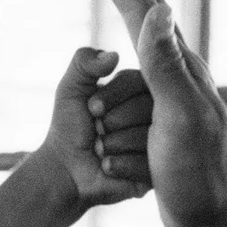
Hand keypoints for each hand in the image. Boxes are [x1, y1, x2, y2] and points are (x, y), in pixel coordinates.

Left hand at [29, 47, 153, 209]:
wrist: (65, 169)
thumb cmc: (70, 126)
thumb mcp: (71, 88)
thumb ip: (84, 62)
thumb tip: (113, 55)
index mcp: (141, 90)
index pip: (140, 80)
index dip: (112, 95)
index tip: (91, 109)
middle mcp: (157, 113)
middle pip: (147, 108)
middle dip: (111, 122)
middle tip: (96, 131)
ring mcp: (161, 143)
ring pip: (148, 137)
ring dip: (112, 145)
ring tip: (100, 149)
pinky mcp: (157, 171)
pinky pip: (147, 165)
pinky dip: (119, 165)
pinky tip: (107, 167)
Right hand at [89, 0, 226, 226]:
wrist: (218, 223)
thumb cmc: (199, 177)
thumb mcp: (179, 119)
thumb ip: (165, 64)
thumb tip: (157, 6)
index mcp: (180, 64)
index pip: (141, 2)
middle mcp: (180, 68)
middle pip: (144, 4)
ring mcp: (174, 89)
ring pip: (143, 32)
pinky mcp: (167, 111)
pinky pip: (141, 62)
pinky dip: (129, 35)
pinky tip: (131, 36)